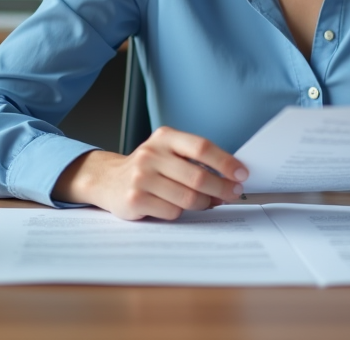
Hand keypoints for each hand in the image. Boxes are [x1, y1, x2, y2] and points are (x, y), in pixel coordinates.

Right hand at [52, 126, 247, 220]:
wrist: (108, 179)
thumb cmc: (149, 167)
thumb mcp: (168, 152)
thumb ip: (195, 160)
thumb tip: (231, 177)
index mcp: (165, 137)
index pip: (201, 147)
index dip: (225, 162)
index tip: (241, 174)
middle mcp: (151, 154)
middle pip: (197, 176)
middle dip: (222, 188)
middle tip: (233, 194)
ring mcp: (141, 177)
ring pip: (187, 198)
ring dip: (204, 203)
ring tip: (208, 202)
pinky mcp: (135, 199)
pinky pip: (172, 211)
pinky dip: (181, 212)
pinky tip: (178, 206)